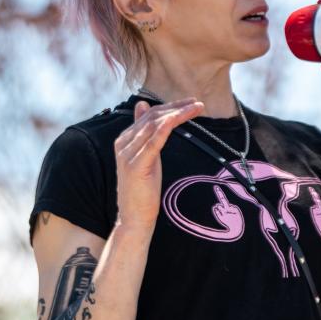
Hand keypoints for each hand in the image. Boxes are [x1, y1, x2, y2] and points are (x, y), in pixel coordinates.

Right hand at [114, 97, 205, 230]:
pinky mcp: (136, 165)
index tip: (190, 102)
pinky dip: (168, 126)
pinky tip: (180, 118)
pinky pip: (155, 140)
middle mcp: (123, 143)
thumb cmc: (142, 190)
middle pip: (153, 117)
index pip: (149, 115)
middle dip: (177, 107)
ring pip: (155, 125)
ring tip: (197, 108)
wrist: (134, 217)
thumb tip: (142, 105)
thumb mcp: (145, 157)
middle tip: (197, 102)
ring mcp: (128, 154)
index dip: (170, 106)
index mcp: (124, 140)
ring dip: (178, 113)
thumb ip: (144, 134)